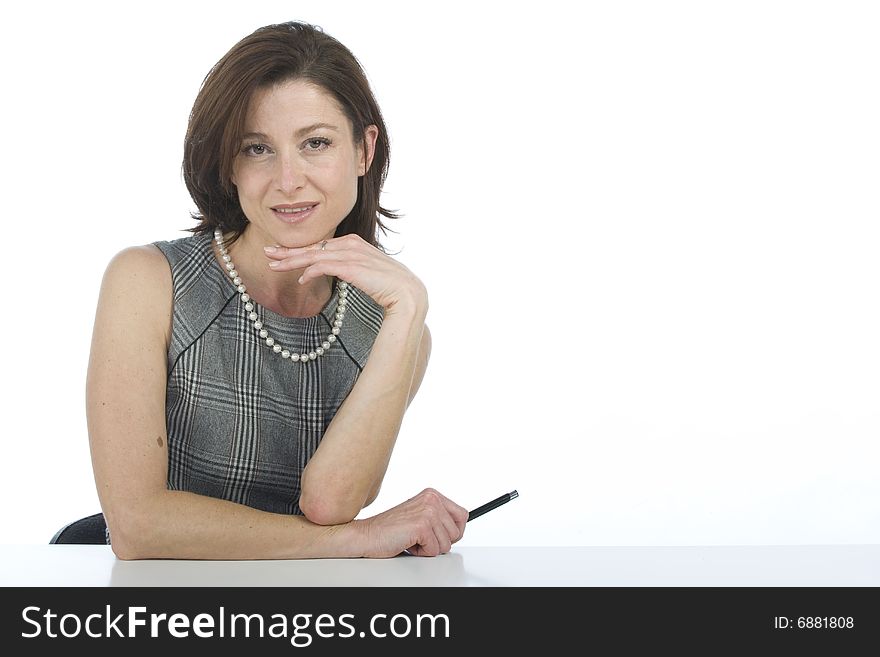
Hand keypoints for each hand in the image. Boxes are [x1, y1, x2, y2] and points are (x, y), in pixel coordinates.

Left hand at [264, 234, 427, 317]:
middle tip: (268, 254)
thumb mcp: (366, 275)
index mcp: (354, 243)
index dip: (299, 251)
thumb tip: (336, 274)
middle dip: (288, 251)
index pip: (320, 246)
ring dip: (291, 260)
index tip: (282, 256)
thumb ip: (350, 270)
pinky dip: (309, 271)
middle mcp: (350, 244)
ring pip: (313, 255)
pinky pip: (322, 266)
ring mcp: (351, 254)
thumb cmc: (390, 289)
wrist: (408, 295)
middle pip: (313, 247)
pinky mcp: (351, 266)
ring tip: (273, 265)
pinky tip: (299, 280)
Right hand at [355, 488, 467, 557]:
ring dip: (429, 547)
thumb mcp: (420, 516)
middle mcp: (432, 499)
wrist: (367, 535)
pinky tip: (408, 543)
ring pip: (447, 543)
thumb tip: (461, 528)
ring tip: (412, 539)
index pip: (463, 515)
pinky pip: (435, 550)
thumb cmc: (390, 529)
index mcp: (432, 494)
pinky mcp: (422, 526)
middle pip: (457, 532)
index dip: (453, 531)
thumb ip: (440, 518)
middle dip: (439, 541)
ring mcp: (428, 511)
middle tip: (419, 537)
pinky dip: (421, 552)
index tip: (438, 534)